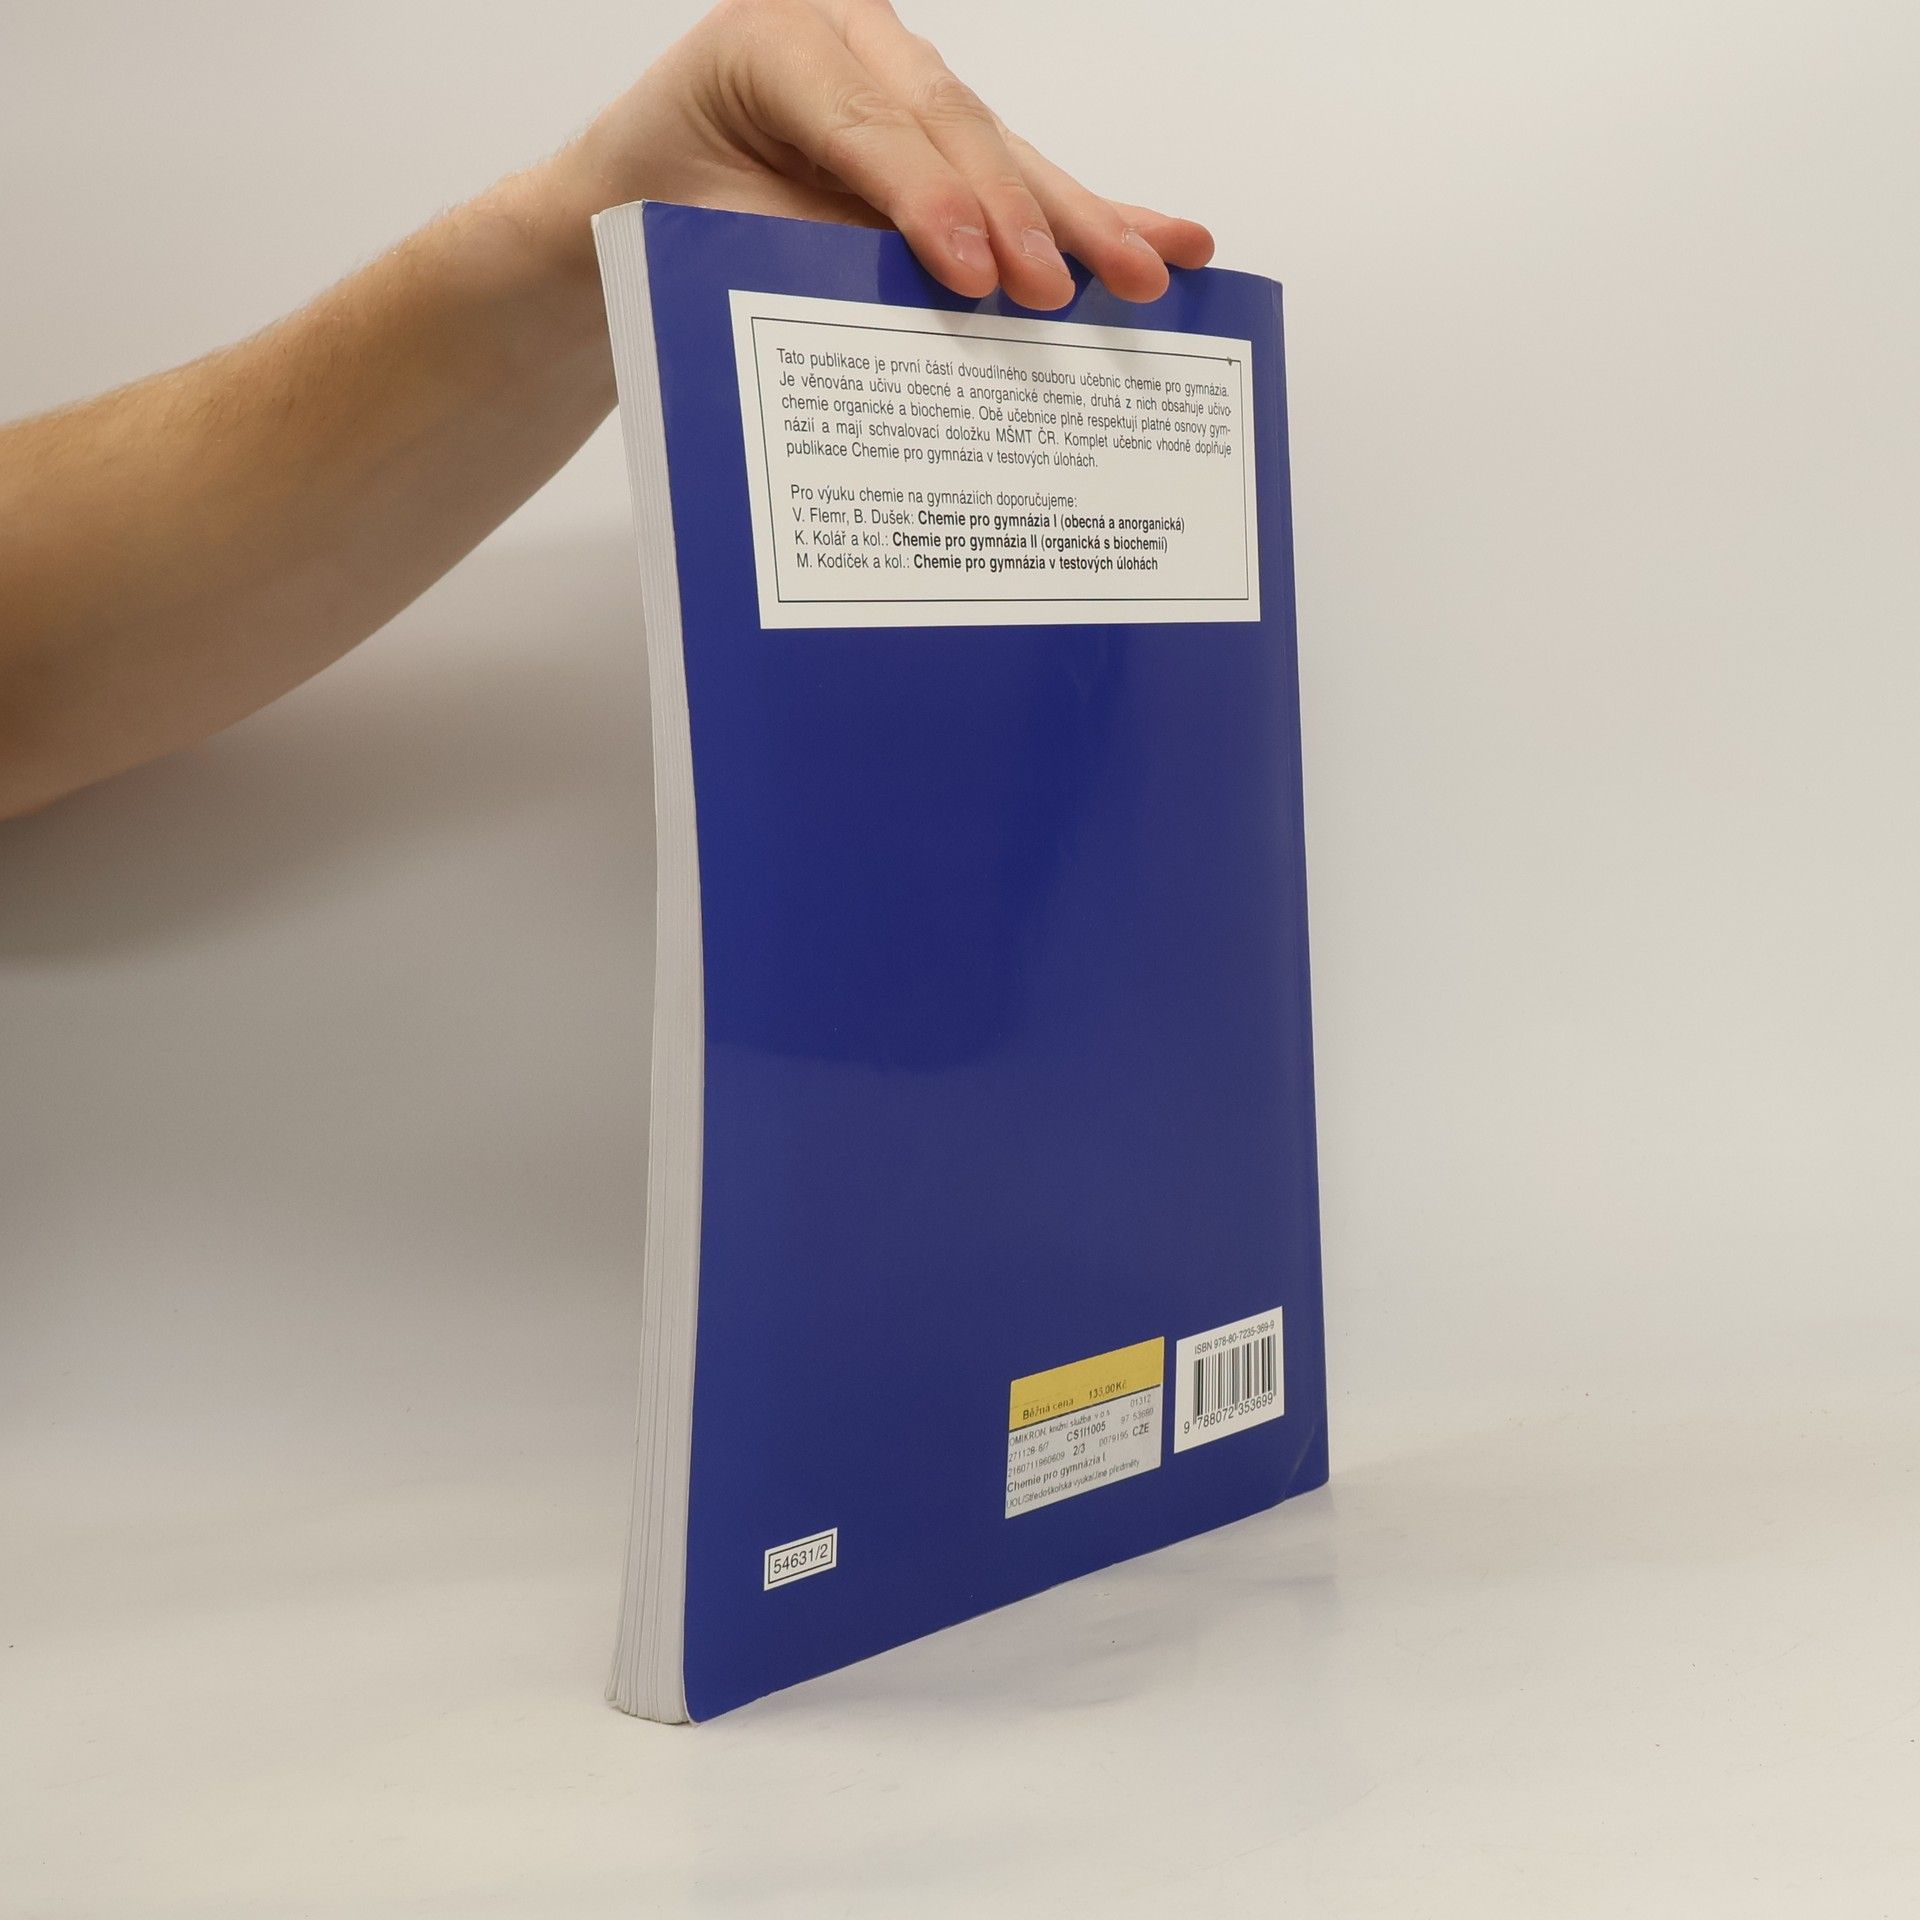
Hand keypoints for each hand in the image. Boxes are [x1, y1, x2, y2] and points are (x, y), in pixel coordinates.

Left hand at [555, 0, 1214, 308]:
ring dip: (1078, 218)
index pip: (868, 121)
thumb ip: (803, 256)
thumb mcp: (705, 238)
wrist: (630, 212)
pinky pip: (1018, 169)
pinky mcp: (936, 129)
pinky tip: (1167, 236)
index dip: (928, 199)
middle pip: (952, 123)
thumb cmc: (660, 221)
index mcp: (769, 42)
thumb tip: (919, 325)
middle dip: (1018, 214)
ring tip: (1151, 268)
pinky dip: (1086, 210)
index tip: (974, 274)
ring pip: (1000, 146)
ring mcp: (898, 75)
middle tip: (1059, 289)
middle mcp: (843, 37)